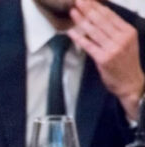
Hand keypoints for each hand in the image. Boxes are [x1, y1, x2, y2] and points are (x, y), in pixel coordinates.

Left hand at [68, 0, 144, 119]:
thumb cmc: (126, 62)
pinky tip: (71, 32)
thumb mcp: (126, 42)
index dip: (97, 6)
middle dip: (87, 9)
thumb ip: (115, 30)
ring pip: (94, 31)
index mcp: (128, 31)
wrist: (130, 83)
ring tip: (73, 12)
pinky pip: (88, 45)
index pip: (110, 15)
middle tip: (77, 0)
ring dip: (81, 20)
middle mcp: (122, 38)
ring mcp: (113, 48)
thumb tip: (98, 16)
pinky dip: (79, 38)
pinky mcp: (103, 59)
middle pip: (101, 20)